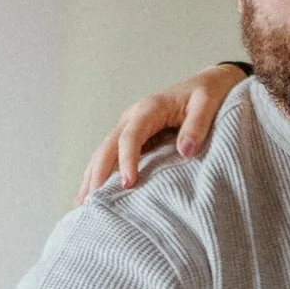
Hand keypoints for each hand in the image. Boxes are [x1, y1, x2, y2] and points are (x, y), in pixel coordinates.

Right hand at [75, 63, 248, 201]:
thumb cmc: (207, 94)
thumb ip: (196, 126)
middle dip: (98, 173)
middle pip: (107, 146)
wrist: (206, 83)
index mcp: (148, 108)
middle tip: (92, 202)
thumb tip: (185, 152)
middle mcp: (132, 117)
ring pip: (103, 152)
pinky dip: (99, 173)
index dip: (127, 160)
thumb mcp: (207, 105)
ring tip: (82, 205)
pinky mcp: (131, 136)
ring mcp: (128, 126)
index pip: (131, 136)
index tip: (129, 184)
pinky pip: (110, 155)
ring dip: (92, 176)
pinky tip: (91, 193)